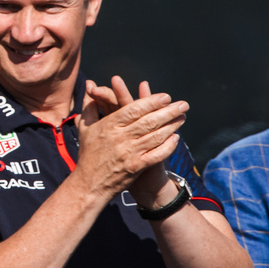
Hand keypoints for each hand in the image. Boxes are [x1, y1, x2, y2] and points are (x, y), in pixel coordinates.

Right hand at [72, 87, 185, 202]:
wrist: (88, 184)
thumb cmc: (88, 154)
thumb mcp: (85, 127)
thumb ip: (89, 104)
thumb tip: (89, 83)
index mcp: (108, 126)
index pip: (133, 109)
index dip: (151, 102)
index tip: (165, 97)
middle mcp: (120, 138)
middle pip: (148, 121)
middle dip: (168, 112)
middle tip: (183, 104)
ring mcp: (129, 153)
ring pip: (155, 136)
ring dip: (172, 126)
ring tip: (182, 118)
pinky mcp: (136, 167)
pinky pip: (156, 155)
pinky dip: (168, 147)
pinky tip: (176, 139)